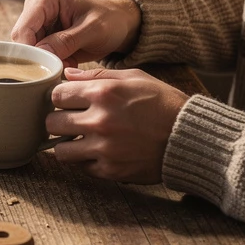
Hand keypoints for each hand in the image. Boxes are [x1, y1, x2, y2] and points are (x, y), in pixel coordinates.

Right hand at [11, 0, 141, 66]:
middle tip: (59, 68)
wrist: (119, 25)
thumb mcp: (93, 30)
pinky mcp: (41, 37)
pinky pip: (37, 56)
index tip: (44, 68)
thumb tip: (40, 53)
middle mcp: (35, 9)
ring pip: (27, 51)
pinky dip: (50, 63)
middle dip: (38, 58)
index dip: (29, 51)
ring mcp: (37, 24)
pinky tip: (68, 62)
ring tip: (68, 63)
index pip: (23, 29)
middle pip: (21, 42)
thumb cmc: (109, 20)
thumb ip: (66, 41)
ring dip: (45, 62)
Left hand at [46, 68, 188, 182]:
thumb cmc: (164, 104)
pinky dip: (86, 160)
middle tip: (70, 121)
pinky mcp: (111, 170)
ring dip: (66, 144)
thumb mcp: (134, 78)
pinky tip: (98, 151)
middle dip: (58, 121)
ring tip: (80, 139)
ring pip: (60, 150)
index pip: (56, 95)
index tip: (67, 101)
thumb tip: (68, 75)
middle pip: (51, 123)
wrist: (192, 137)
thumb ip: (97, 75)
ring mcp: (104, 148)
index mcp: (103, 93)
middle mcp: (100, 121)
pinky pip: (81, 167)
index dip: (60, 98)